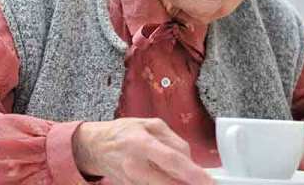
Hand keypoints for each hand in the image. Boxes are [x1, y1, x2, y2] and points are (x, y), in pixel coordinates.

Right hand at [72, 118, 213, 184]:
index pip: (173, 162)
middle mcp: (136, 166)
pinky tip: (168, 175)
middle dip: (188, 184)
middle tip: (203, 182)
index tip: (208, 181)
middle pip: (169, 183)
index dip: (194, 174)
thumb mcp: (151, 125)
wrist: (95, 147)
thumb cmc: (124, 132)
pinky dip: (166, 182)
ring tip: (183, 174)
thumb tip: (191, 159)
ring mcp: (132, 181)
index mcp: (142, 144)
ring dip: (177, 182)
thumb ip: (174, 141)